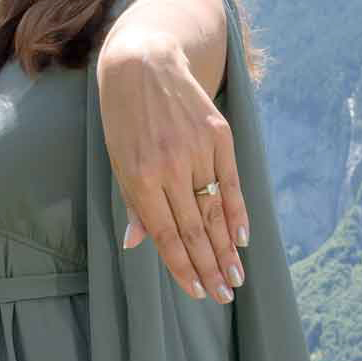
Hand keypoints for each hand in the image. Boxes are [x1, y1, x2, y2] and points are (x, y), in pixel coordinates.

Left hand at [97, 33, 248, 302]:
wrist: (143, 63)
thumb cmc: (124, 120)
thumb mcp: (118, 161)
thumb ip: (133, 204)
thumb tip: (136, 246)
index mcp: (140, 178)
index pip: (166, 234)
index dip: (181, 266)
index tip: (196, 292)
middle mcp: (171, 166)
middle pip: (195, 229)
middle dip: (210, 267)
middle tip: (224, 296)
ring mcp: (198, 149)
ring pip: (216, 211)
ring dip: (227, 249)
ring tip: (236, 277)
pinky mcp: (220, 134)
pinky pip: (232, 182)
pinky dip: (239, 213)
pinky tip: (243, 239)